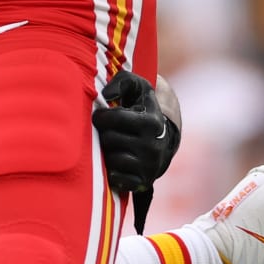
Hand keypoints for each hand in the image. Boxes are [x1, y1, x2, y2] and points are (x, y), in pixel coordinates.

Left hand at [93, 69, 181, 232]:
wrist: (162, 138)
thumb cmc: (142, 108)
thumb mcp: (138, 87)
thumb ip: (122, 81)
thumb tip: (106, 95)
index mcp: (151, 122)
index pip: (113, 119)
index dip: (102, 116)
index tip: (101, 115)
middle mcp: (153, 146)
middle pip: (109, 140)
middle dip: (104, 134)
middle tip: (110, 131)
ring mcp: (149, 166)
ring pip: (111, 160)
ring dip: (108, 152)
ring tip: (115, 145)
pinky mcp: (143, 182)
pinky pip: (116, 179)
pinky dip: (112, 172)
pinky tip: (116, 162)